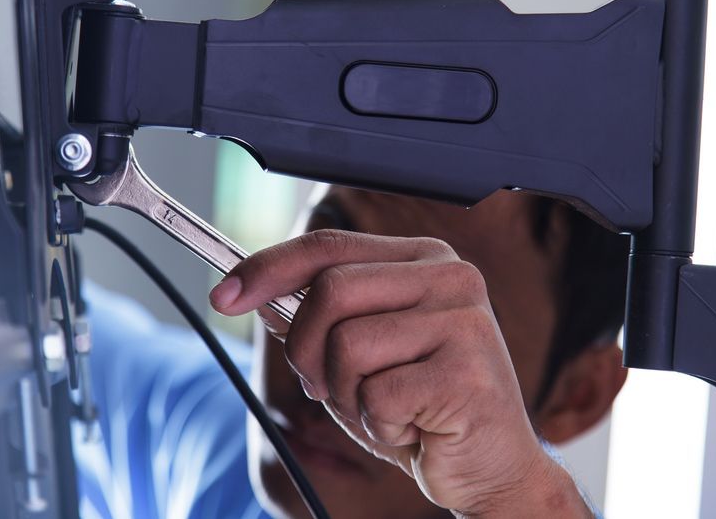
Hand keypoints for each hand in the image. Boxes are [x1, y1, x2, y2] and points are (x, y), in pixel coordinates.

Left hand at [211, 229, 590, 517]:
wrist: (490, 469)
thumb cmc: (422, 409)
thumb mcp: (358, 357)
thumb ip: (317, 319)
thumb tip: (252, 290)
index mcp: (424, 259)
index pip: (329, 245)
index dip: (268, 268)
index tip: (225, 294)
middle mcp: (451, 277)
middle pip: (331, 290)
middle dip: (306, 349)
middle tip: (327, 387)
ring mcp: (465, 321)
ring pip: (347, 344)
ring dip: (346, 393)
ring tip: (383, 408)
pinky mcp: (468, 372)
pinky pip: (377, 394)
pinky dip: (378, 424)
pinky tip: (413, 428)